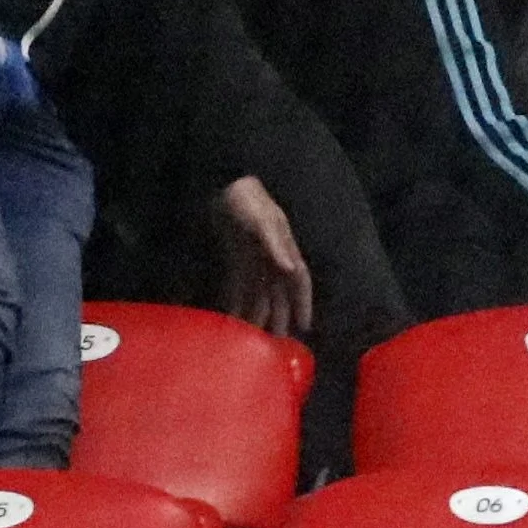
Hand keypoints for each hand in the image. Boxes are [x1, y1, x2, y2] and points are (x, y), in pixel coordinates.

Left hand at [215, 176, 312, 340]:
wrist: (223, 185)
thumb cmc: (247, 200)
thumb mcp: (263, 221)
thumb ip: (276, 245)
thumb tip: (290, 269)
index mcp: (284, 249)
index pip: (299, 281)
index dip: (303, 303)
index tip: (304, 326)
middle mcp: (272, 258)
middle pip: (278, 292)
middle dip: (279, 315)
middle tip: (277, 342)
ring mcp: (253, 259)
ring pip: (259, 292)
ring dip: (257, 312)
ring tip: (253, 336)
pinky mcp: (236, 258)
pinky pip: (240, 285)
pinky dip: (238, 300)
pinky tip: (232, 316)